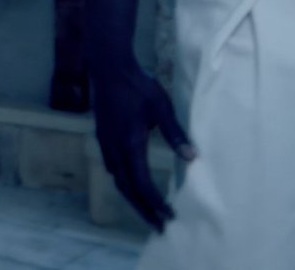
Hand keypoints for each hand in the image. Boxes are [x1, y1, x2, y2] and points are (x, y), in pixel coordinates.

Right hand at [90, 56, 194, 231]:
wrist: (108, 68)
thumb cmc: (138, 85)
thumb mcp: (161, 107)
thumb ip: (175, 133)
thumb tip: (192, 157)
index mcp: (129, 143)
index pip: (141, 182)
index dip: (154, 202)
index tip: (168, 216)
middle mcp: (114, 148)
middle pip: (127, 188)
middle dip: (142, 209)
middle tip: (158, 226)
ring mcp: (105, 143)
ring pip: (117, 180)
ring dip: (132, 198)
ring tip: (147, 211)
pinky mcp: (103, 137)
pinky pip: (112, 169)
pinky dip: (124, 183)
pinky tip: (132, 184)